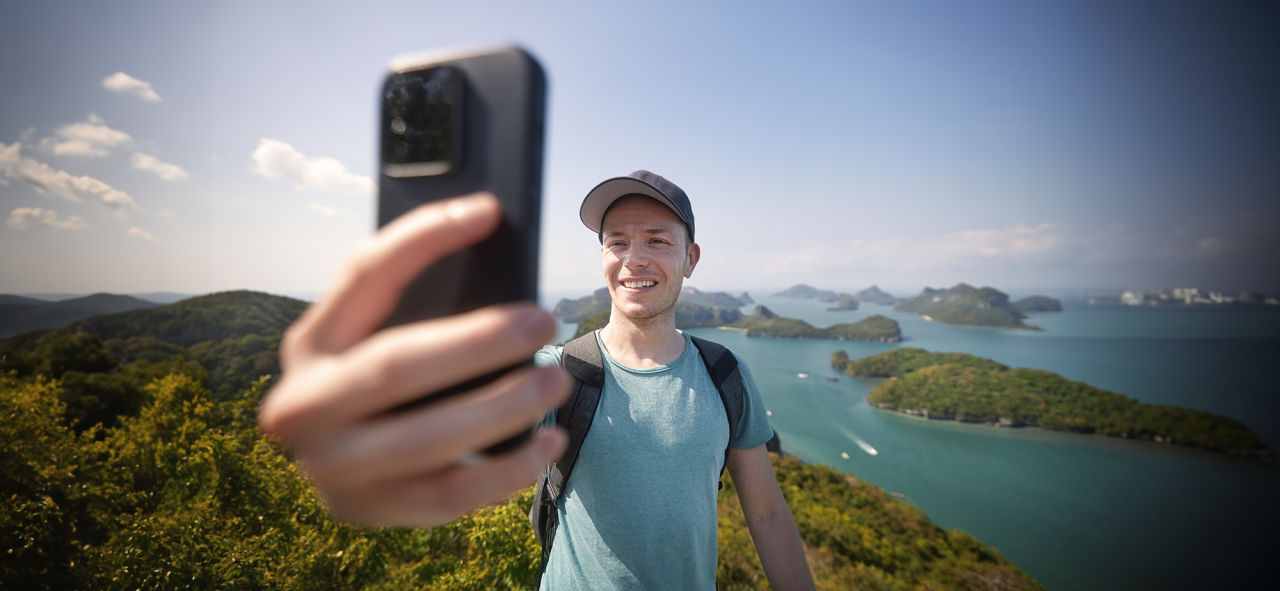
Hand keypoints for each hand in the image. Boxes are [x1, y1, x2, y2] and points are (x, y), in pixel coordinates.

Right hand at [258, 192, 568, 526]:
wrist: (337, 472)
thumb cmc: (378, 385)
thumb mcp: (374, 337)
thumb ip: (416, 304)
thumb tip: (493, 244)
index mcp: (309, 343)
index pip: (364, 274)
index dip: (425, 236)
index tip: (488, 210)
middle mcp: (304, 404)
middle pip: (397, 366)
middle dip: (480, 342)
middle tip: (543, 321)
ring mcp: (332, 467)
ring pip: (427, 437)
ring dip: (505, 407)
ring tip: (555, 379)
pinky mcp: (370, 511)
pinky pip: (450, 493)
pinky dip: (508, 469)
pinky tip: (549, 441)